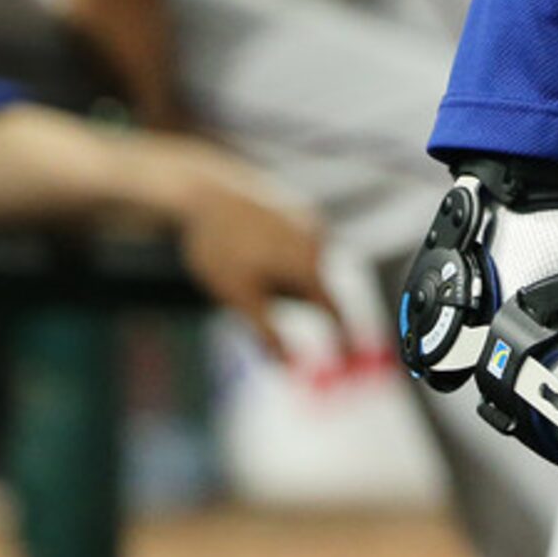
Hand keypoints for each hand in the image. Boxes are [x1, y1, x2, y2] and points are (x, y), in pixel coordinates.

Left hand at [167, 148, 342, 360]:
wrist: (207, 190)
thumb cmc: (221, 246)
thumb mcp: (237, 297)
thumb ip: (266, 333)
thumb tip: (288, 365)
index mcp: (308, 268)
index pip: (336, 314)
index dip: (344, 341)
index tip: (350, 361)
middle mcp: (318, 243)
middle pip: (314, 290)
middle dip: (289, 300)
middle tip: (249, 290)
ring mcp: (310, 223)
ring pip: (303, 268)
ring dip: (282, 277)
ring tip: (243, 262)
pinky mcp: (298, 211)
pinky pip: (297, 247)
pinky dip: (280, 257)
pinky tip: (251, 246)